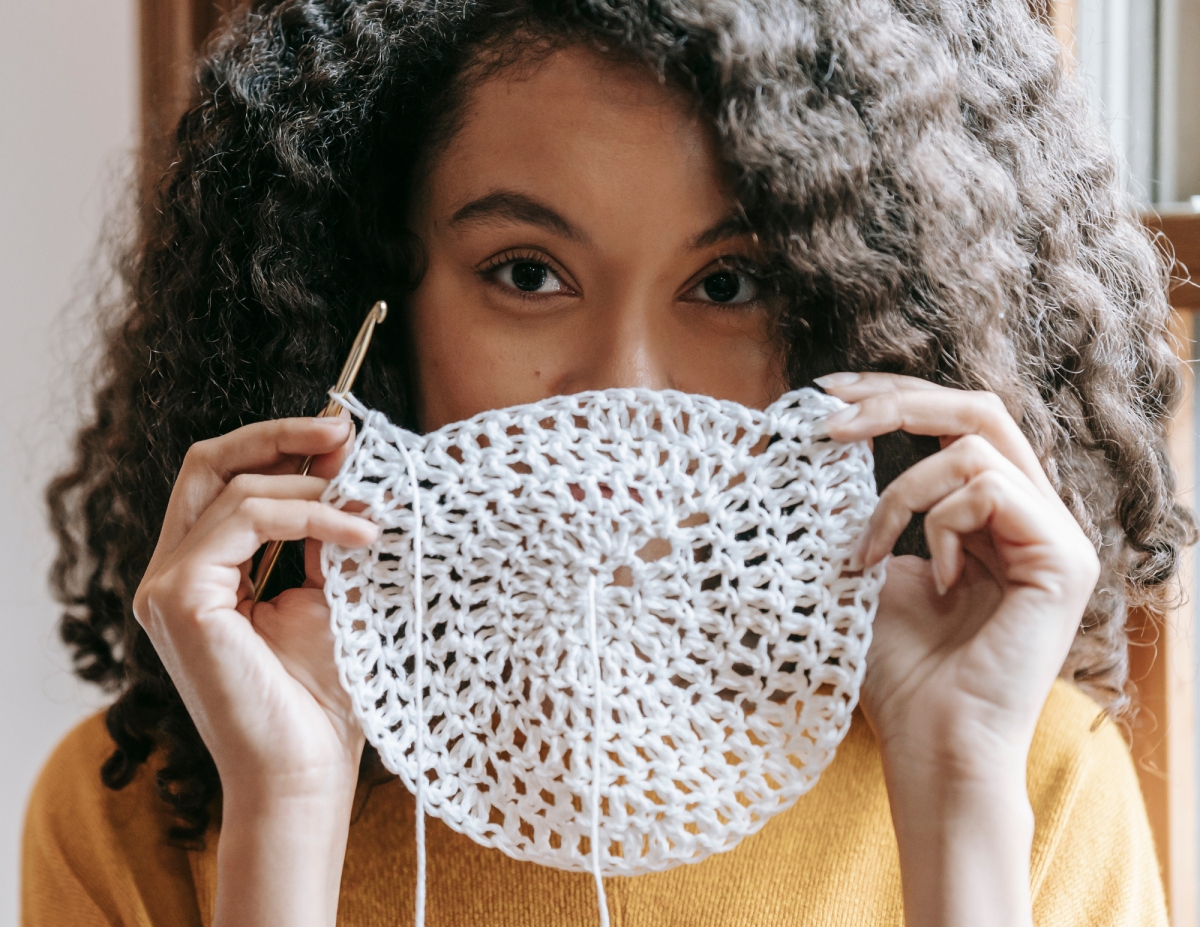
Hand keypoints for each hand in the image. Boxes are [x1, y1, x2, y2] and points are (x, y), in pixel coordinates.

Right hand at [131, 414, 377, 926]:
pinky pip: (247, 521)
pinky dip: (309, 516)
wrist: (305, 771)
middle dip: (281, 438)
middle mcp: (173, 573)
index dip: (284, 449)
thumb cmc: (321, 696)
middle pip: (208, 464)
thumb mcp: (328, 591)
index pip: (226, 481)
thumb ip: (323, 532)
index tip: (347, 439)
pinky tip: (356, 534)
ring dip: (314, 488)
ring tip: (370, 509)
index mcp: (202, 571)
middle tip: (343, 430)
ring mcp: (167, 585)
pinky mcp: (178, 598)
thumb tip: (345, 462)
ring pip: (235, 489)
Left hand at [815, 371, 1099, 926]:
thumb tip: (827, 430)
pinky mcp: (1064, 559)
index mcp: (994, 514)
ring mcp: (1056, 535)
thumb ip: (868, 502)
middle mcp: (1034, 515)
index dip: (892, 393)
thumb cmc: (895, 666)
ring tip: (869, 554)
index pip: (956, 420)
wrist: (930, 742)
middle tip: (828, 420)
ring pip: (974, 445)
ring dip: (899, 493)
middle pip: (978, 408)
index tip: (825, 393)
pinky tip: (935, 581)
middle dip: (893, 402)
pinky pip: (989, 488)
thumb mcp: (869, 562)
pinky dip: (938, 523)